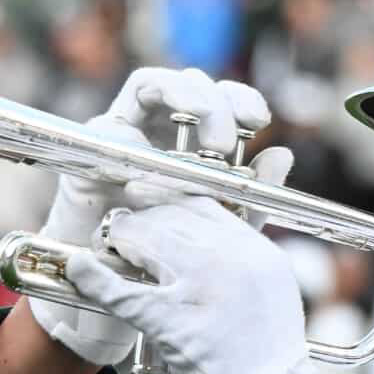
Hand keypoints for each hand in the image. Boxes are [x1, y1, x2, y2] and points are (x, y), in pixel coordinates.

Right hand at [29, 68, 270, 366]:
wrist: (117, 291)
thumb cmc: (171, 255)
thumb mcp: (222, 227)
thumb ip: (253, 194)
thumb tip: (283, 154)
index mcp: (192, 137)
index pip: (219, 97)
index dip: (241, 98)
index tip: (260, 122)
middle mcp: (158, 125)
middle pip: (187, 82)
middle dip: (212, 102)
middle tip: (224, 143)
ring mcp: (122, 130)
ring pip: (149, 83)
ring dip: (179, 102)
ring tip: (198, 146)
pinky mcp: (91, 148)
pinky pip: (110, 125)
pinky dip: (134, 136)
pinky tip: (153, 167)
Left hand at [65, 194, 353, 373]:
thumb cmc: (265, 359)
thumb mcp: (271, 294)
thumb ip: (242, 263)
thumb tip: (199, 242)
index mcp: (259, 252)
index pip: (202, 206)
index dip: (166, 203)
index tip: (145, 204)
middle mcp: (235, 262)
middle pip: (171, 219)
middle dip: (139, 223)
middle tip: (120, 234)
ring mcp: (204, 291)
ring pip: (146, 244)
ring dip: (119, 242)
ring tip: (106, 248)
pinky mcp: (176, 324)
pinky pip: (124, 292)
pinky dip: (95, 278)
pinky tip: (79, 268)